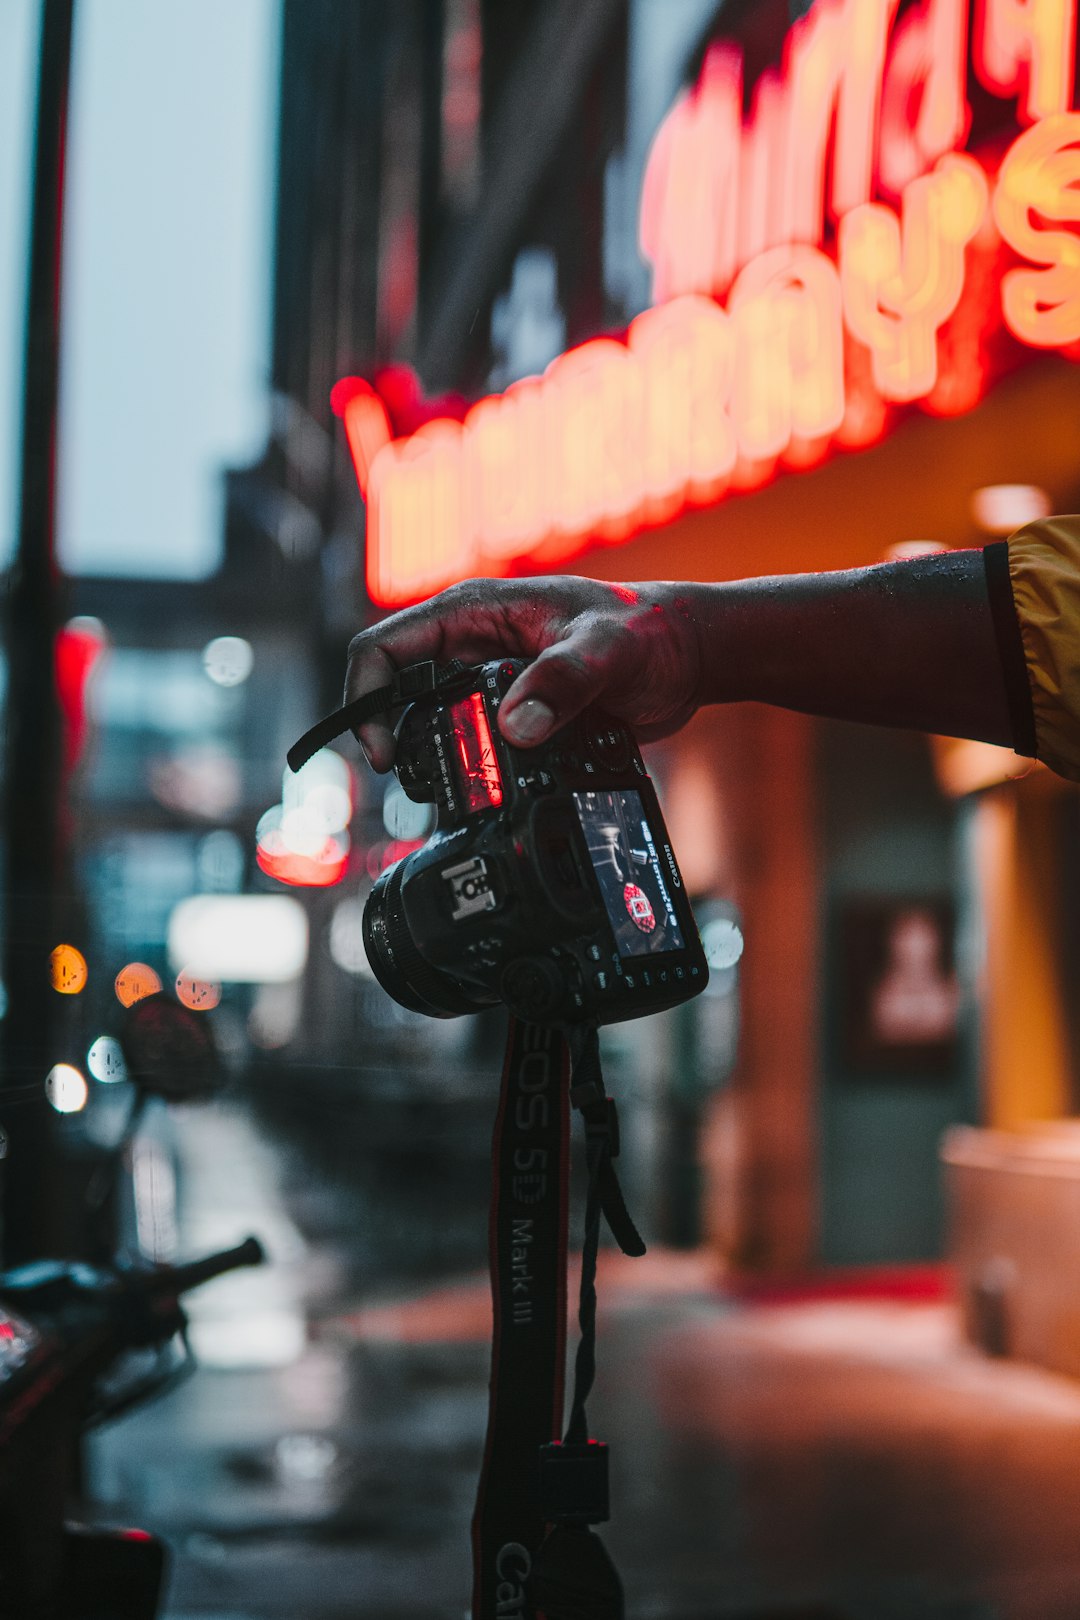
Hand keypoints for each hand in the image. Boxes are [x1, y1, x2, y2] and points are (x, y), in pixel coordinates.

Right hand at [344, 576, 706, 769]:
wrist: (688, 655)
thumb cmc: (650, 631)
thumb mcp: (607, 650)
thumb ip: (563, 681)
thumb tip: (518, 726)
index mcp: (475, 611)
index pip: (383, 647)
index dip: (365, 698)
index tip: (384, 752)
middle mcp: (473, 643)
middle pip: (397, 691)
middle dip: (395, 736)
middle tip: (415, 782)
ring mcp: (492, 679)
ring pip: (432, 720)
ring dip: (432, 756)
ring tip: (449, 793)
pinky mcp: (514, 709)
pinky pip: (470, 739)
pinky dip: (470, 767)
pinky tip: (486, 792)